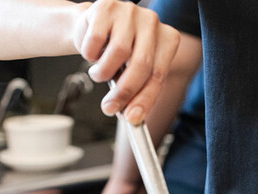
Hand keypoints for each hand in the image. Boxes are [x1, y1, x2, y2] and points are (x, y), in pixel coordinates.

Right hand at [74, 0, 179, 122]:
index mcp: (167, 39)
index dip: (145, 100)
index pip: (159, 75)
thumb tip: (133, 117)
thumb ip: (136, 92)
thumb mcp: (131, 72)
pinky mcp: (106, 7)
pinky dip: (90, 55)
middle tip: (109, 108)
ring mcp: (130, 11)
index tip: (132, 119)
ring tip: (99, 73)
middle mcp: (152, 22)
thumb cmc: (116, 52)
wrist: (93, 27)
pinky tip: (92, 52)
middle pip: (141, 65)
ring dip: (103, 72)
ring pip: (117, 53)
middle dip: (124, 92)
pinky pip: (96, 41)